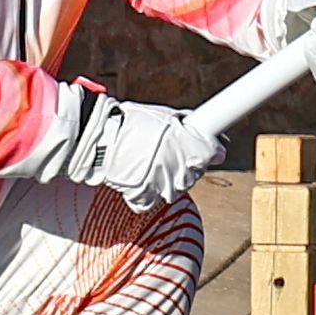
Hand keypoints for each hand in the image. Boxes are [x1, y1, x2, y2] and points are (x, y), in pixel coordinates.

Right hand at [71, 97, 220, 208]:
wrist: (101, 138)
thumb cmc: (132, 123)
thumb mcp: (165, 115)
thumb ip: (189, 126)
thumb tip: (209, 133)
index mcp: (192, 147)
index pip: (214, 153)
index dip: (209, 148)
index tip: (204, 145)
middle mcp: (182, 170)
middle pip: (196, 170)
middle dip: (187, 161)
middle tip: (168, 148)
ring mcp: (165, 187)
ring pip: (178, 186)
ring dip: (170, 176)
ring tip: (151, 159)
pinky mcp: (147, 199)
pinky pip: (155, 198)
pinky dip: (150, 190)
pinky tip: (142, 174)